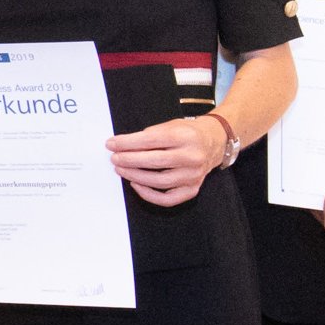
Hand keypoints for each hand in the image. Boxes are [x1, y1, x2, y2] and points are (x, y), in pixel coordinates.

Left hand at [106, 116, 223, 206]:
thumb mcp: (170, 126)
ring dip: (135, 176)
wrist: (213, 143)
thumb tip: (121, 146)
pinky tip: (136, 184)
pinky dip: (149, 194)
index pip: (151, 140)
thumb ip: (149, 135)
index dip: (127, 143)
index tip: (111, 144)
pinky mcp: (192, 189)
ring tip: (121, 169)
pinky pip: (167, 198)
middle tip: (114, 158)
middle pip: (155, 161)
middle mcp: (192, 156)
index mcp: (185, 136)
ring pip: (159, 181)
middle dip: (129, 160)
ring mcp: (193, 175)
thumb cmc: (186, 134)